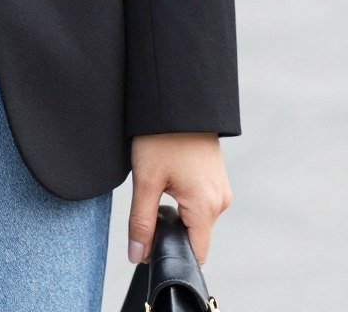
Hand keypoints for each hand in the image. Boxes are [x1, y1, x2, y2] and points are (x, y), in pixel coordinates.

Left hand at [128, 132, 232, 265]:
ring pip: (195, 219)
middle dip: (169, 233)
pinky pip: (199, 203)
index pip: (195, 253)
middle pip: (194, 236)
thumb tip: (137, 256)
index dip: (171, 256)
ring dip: (175, 215)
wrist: (178, 102)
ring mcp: (220, 190)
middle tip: (146, 209)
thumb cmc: (161, 138)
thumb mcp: (145, 181)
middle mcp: (220, 202)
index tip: (148, 250)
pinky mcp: (216, 179)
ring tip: (156, 188)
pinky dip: (182, 201)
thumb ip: (141, 222)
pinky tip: (167, 181)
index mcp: (206, 207)